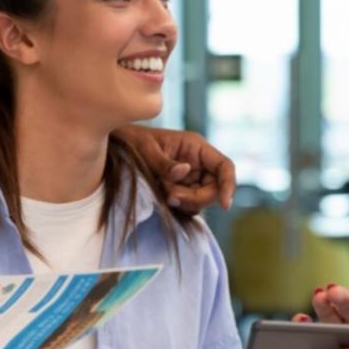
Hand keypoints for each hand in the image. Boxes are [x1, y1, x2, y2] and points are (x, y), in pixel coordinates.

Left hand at [117, 126, 236, 211]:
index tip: (225, 205)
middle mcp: (199, 163)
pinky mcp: (183, 188)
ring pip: (202, 199)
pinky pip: (189, 204)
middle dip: (195, 197)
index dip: (228, 185)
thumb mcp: (147, 150)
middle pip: (214, 189)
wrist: (120, 148)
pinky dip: (178, 205)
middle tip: (170, 196)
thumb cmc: (134, 143)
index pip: (224, 166)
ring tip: (162, 190)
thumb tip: (185, 171)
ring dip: (184, 201)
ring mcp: (192, 177)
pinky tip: (163, 195)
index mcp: (196, 147)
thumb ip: (164, 164)